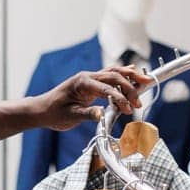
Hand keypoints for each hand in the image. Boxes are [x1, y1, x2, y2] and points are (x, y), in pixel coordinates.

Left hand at [32, 67, 150, 131]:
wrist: (42, 109)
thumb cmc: (54, 113)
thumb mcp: (70, 117)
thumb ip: (87, 114)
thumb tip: (102, 114)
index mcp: (82, 82)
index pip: (107, 88)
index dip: (120, 98)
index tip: (129, 109)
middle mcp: (88, 77)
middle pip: (114, 76)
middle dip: (130, 87)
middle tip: (140, 101)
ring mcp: (90, 78)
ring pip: (114, 72)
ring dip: (131, 77)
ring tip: (147, 81)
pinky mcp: (92, 84)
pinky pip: (111, 77)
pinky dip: (124, 76)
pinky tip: (134, 75)